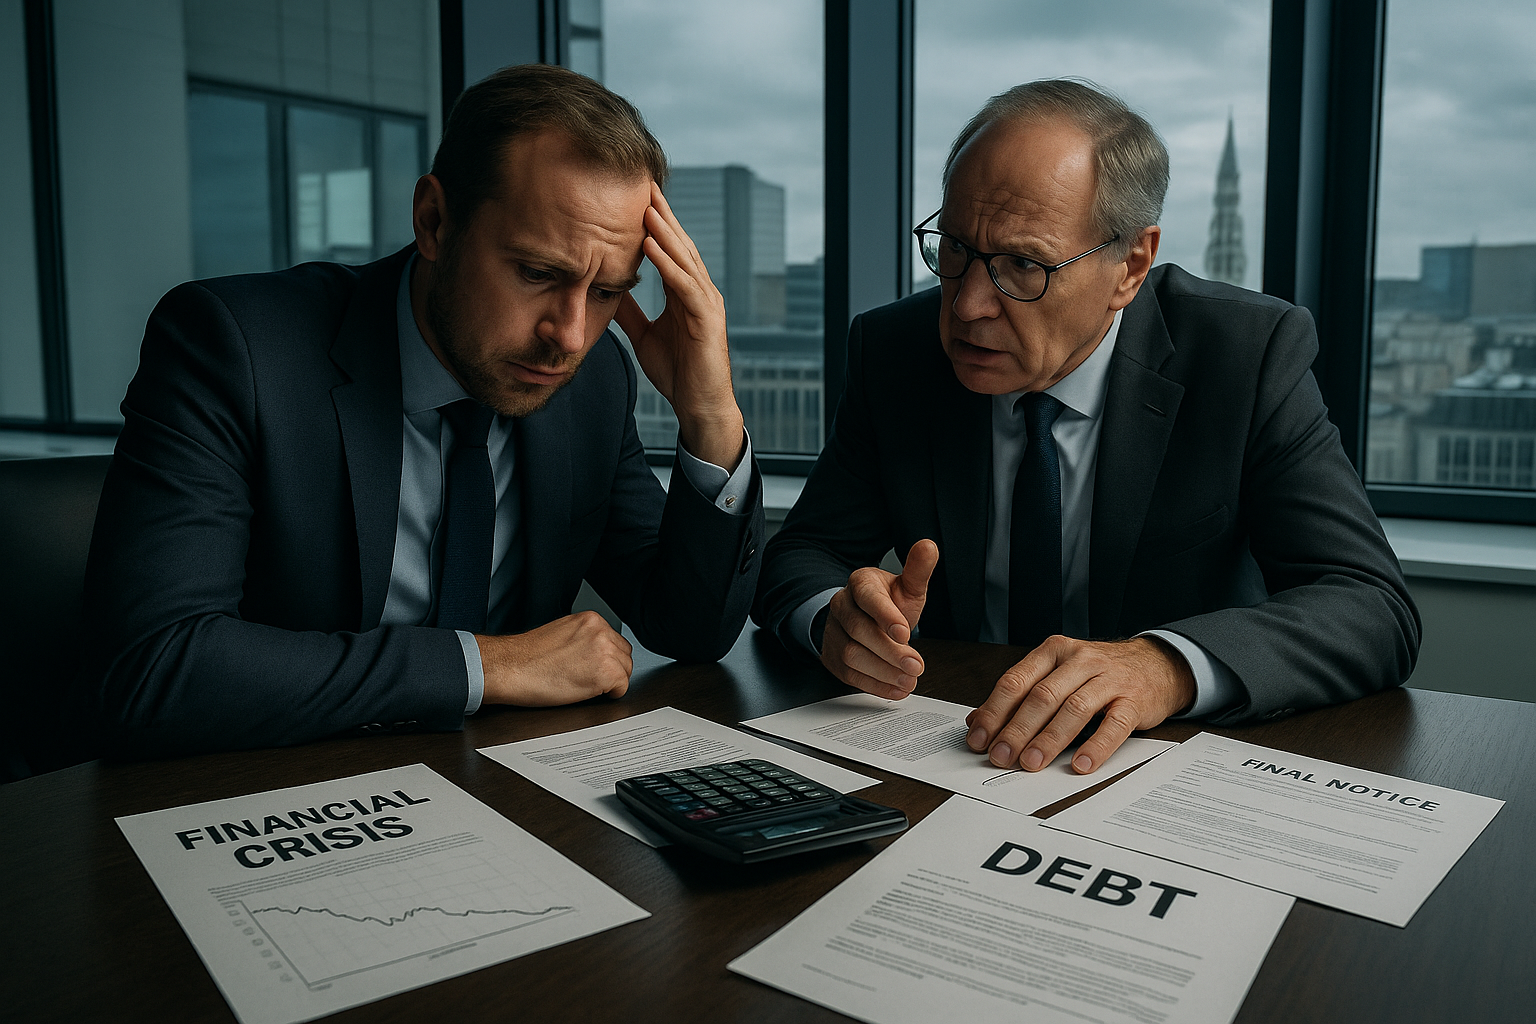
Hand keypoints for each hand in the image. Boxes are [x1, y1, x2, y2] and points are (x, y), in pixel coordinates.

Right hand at [477, 612, 631, 705]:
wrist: (510, 667)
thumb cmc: (527, 656)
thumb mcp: (562, 634)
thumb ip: (584, 638)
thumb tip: (595, 651)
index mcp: (591, 619)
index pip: (615, 641)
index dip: (606, 658)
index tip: (593, 667)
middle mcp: (601, 631)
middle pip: (624, 655)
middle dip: (612, 669)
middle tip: (589, 679)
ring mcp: (605, 651)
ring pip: (625, 671)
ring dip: (610, 682)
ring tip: (584, 685)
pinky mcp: (605, 672)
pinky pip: (621, 688)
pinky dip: (609, 695)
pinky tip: (588, 692)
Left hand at [615, 182, 743, 469]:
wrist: (700, 407)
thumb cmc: (678, 374)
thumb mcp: (645, 335)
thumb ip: (631, 311)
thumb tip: (611, 290)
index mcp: (687, 294)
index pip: (671, 250)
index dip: (655, 224)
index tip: (636, 198)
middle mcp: (700, 292)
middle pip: (680, 245)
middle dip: (662, 215)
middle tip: (644, 184)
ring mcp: (706, 304)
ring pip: (684, 259)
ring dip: (664, 231)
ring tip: (645, 206)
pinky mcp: (707, 320)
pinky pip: (685, 285)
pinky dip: (668, 263)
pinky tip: (651, 244)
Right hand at [820, 540, 938, 699]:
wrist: (866, 618)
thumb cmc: (889, 602)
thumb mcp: (906, 586)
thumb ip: (918, 570)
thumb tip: (928, 546)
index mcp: (859, 584)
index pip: (867, 598)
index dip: (885, 616)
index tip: (905, 633)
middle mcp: (841, 606)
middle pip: (858, 630)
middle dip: (889, 651)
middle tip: (915, 665)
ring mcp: (833, 633)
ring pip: (851, 654)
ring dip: (882, 671)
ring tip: (909, 679)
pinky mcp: (832, 657)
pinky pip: (848, 674)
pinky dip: (874, 685)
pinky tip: (896, 688)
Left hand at [965, 635, 1194, 773]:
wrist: (1156, 665)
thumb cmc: (1097, 674)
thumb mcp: (1057, 675)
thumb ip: (1020, 696)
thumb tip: (977, 720)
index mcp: (1054, 651)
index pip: (1016, 681)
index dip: (995, 712)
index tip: (980, 739)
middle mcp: (1079, 660)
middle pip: (1042, 697)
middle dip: (1017, 730)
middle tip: (1002, 756)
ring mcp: (1109, 678)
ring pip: (1074, 709)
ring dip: (1050, 739)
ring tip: (1032, 763)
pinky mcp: (1134, 700)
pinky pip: (1113, 725)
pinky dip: (1096, 746)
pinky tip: (1081, 764)